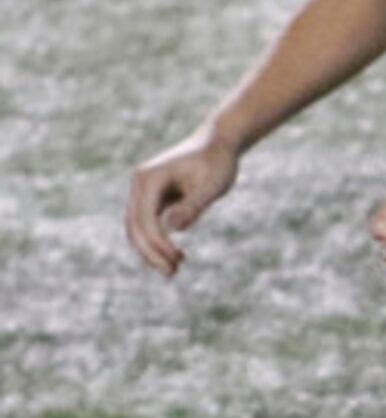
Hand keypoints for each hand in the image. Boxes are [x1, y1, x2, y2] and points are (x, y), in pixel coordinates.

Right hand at [125, 130, 241, 275]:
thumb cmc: (218, 162)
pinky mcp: (153, 197)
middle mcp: (140, 184)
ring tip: (175, 268)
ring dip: (152, 250)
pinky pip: (148, 224)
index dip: (157, 244)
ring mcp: (144, 191)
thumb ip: (193, 206)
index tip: (177, 261)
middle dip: (150, 253)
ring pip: (138, 228)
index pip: (144, 219)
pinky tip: (176, 255)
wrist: (219, 143)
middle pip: (134, 226)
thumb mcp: (212, 185)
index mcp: (148, 179)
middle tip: (172, 273)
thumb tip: (173, 228)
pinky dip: (158, 241)